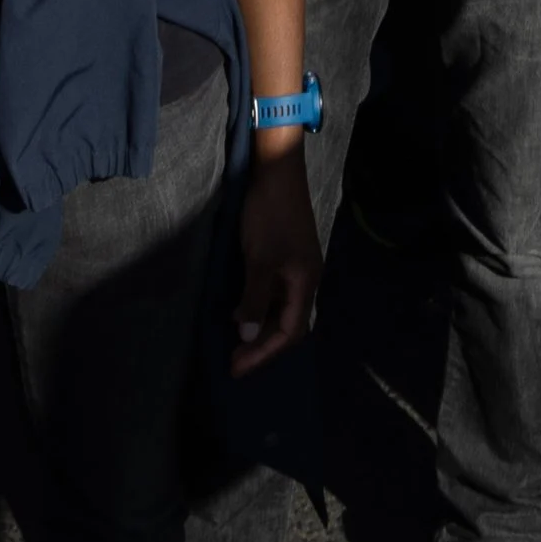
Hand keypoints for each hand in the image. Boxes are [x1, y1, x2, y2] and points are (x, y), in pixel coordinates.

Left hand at [230, 149, 322, 373]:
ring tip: (235, 340)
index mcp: (305, 283)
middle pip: (288, 324)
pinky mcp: (287, 256)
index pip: (289, 332)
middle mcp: (306, 279)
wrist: (277, 174)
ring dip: (259, 327)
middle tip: (234, 359)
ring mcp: (297, 267)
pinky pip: (275, 294)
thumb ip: (254, 300)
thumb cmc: (269, 218)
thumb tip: (247, 335)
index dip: (264, 353)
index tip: (237, 367)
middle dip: (262, 345)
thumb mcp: (259, 261)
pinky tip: (240, 309)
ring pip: (281, 309)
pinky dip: (259, 307)